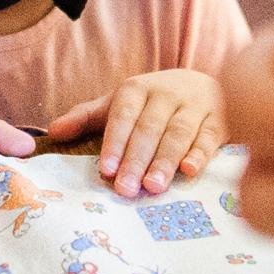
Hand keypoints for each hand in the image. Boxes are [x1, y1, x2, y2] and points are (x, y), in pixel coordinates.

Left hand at [47, 69, 224, 197]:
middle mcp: (168, 94)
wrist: (203, 84)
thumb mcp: (119, 103)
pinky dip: (200, 154)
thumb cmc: (153, 102)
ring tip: (153, 187)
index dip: (115, 142)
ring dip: (166, 161)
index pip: (124, 115)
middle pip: (151, 128)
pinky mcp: (219, 121)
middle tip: (127, 189)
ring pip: (179, 134)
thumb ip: (87, 117)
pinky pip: (210, 138)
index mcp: (139, 89)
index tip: (107, 170)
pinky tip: (189, 172)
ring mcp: (196, 106)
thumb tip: (53, 132)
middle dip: (138, 159)